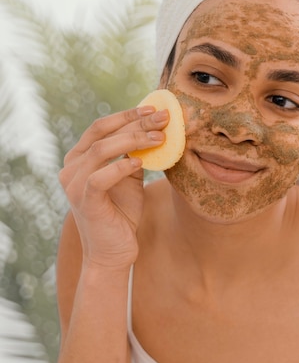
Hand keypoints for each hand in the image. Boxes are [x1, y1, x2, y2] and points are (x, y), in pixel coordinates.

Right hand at [60, 106, 168, 269]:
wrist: (114, 253)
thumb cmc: (122, 216)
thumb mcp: (129, 180)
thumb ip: (133, 157)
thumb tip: (153, 131)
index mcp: (79, 158)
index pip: (101, 127)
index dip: (127, 115)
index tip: (155, 110)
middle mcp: (71, 167)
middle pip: (101, 133)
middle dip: (134, 123)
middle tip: (163, 118)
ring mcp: (74, 184)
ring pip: (100, 150)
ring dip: (133, 140)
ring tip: (159, 138)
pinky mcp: (84, 201)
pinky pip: (100, 177)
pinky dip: (121, 167)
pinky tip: (141, 163)